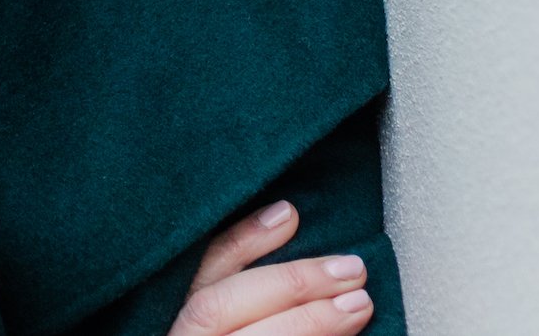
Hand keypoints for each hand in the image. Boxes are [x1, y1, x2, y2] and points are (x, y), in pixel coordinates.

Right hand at [171, 201, 373, 334]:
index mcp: (178, 330)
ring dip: (311, 322)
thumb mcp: (224, 318)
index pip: (204, 281)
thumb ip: (243, 286)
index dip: (244, 243)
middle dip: (290, 285)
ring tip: (360, 304)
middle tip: (351, 270)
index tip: (290, 214)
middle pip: (223, 309)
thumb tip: (286, 217)